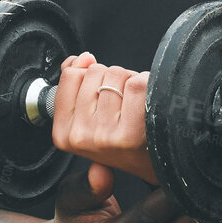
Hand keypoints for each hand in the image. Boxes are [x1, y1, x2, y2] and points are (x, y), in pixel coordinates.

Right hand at [49, 52, 156, 183]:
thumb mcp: (89, 118)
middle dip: (113, 79)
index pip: (71, 76)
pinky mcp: (131, 133)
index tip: (101, 93)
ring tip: (136, 106)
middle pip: (96, 72)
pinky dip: (148, 85)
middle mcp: (81, 137)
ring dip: (131, 81)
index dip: (91, 75)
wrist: (157, 163)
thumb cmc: (124, 139)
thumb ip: (75, 85)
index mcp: (64, 133)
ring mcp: (105, 136)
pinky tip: (148, 106)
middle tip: (123, 104)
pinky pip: (137, 84)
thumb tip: (81, 59)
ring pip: (117, 75)